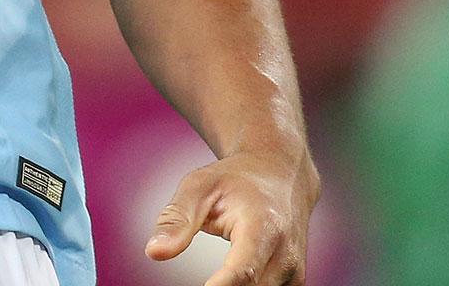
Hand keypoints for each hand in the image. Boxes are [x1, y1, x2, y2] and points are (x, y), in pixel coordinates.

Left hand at [146, 149, 318, 285]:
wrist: (279, 174)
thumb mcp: (199, 185)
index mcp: (263, 227)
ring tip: (208, 280)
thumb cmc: (236, 179)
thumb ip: (177, 219)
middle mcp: (285, 254)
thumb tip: (154, 251)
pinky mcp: (294, 283)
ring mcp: (294, 272)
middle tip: (199, 280)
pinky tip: (224, 283)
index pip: (242, 272)